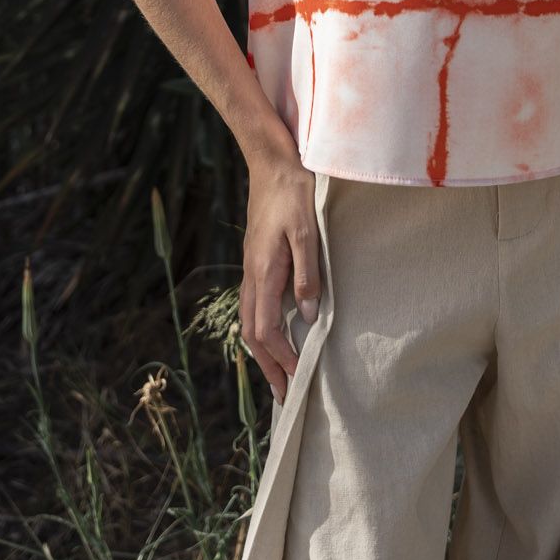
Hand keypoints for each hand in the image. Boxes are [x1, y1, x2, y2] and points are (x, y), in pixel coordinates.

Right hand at [240, 139, 322, 402]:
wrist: (272, 163)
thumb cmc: (293, 193)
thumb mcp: (307, 231)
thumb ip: (308, 274)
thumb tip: (309, 316)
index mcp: (264, 272)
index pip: (267, 329)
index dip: (282, 357)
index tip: (299, 377)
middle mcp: (252, 275)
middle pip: (253, 334)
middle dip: (267, 366)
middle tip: (283, 395)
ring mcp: (251, 268)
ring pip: (250, 321)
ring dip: (263, 351)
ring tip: (278, 373)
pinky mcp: (256, 260)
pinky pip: (253, 305)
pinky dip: (261, 329)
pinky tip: (273, 332)